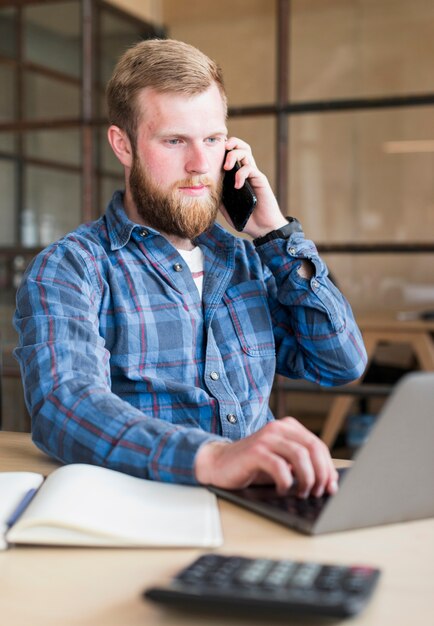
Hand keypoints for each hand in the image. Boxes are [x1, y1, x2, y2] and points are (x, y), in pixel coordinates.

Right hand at [194, 418, 338, 497]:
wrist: (218, 464)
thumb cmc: (252, 466)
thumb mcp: (282, 463)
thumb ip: (303, 466)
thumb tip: (330, 483)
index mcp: (288, 427)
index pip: (318, 445)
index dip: (328, 468)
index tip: (331, 487)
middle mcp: (278, 428)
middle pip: (313, 449)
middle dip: (321, 474)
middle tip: (319, 492)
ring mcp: (266, 438)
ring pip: (300, 456)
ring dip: (307, 479)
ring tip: (302, 493)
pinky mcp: (255, 451)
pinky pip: (280, 466)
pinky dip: (287, 482)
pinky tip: (283, 490)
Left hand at [222, 137, 287, 237]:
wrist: (262, 228)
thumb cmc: (246, 218)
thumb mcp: (226, 208)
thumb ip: (218, 197)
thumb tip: (204, 191)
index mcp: (238, 176)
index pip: (232, 154)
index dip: (224, 149)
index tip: (212, 150)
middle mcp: (246, 172)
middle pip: (242, 147)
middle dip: (232, 143)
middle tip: (222, 148)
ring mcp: (254, 175)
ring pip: (246, 152)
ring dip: (234, 155)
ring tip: (226, 167)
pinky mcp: (260, 181)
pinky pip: (250, 169)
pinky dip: (241, 174)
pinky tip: (237, 185)